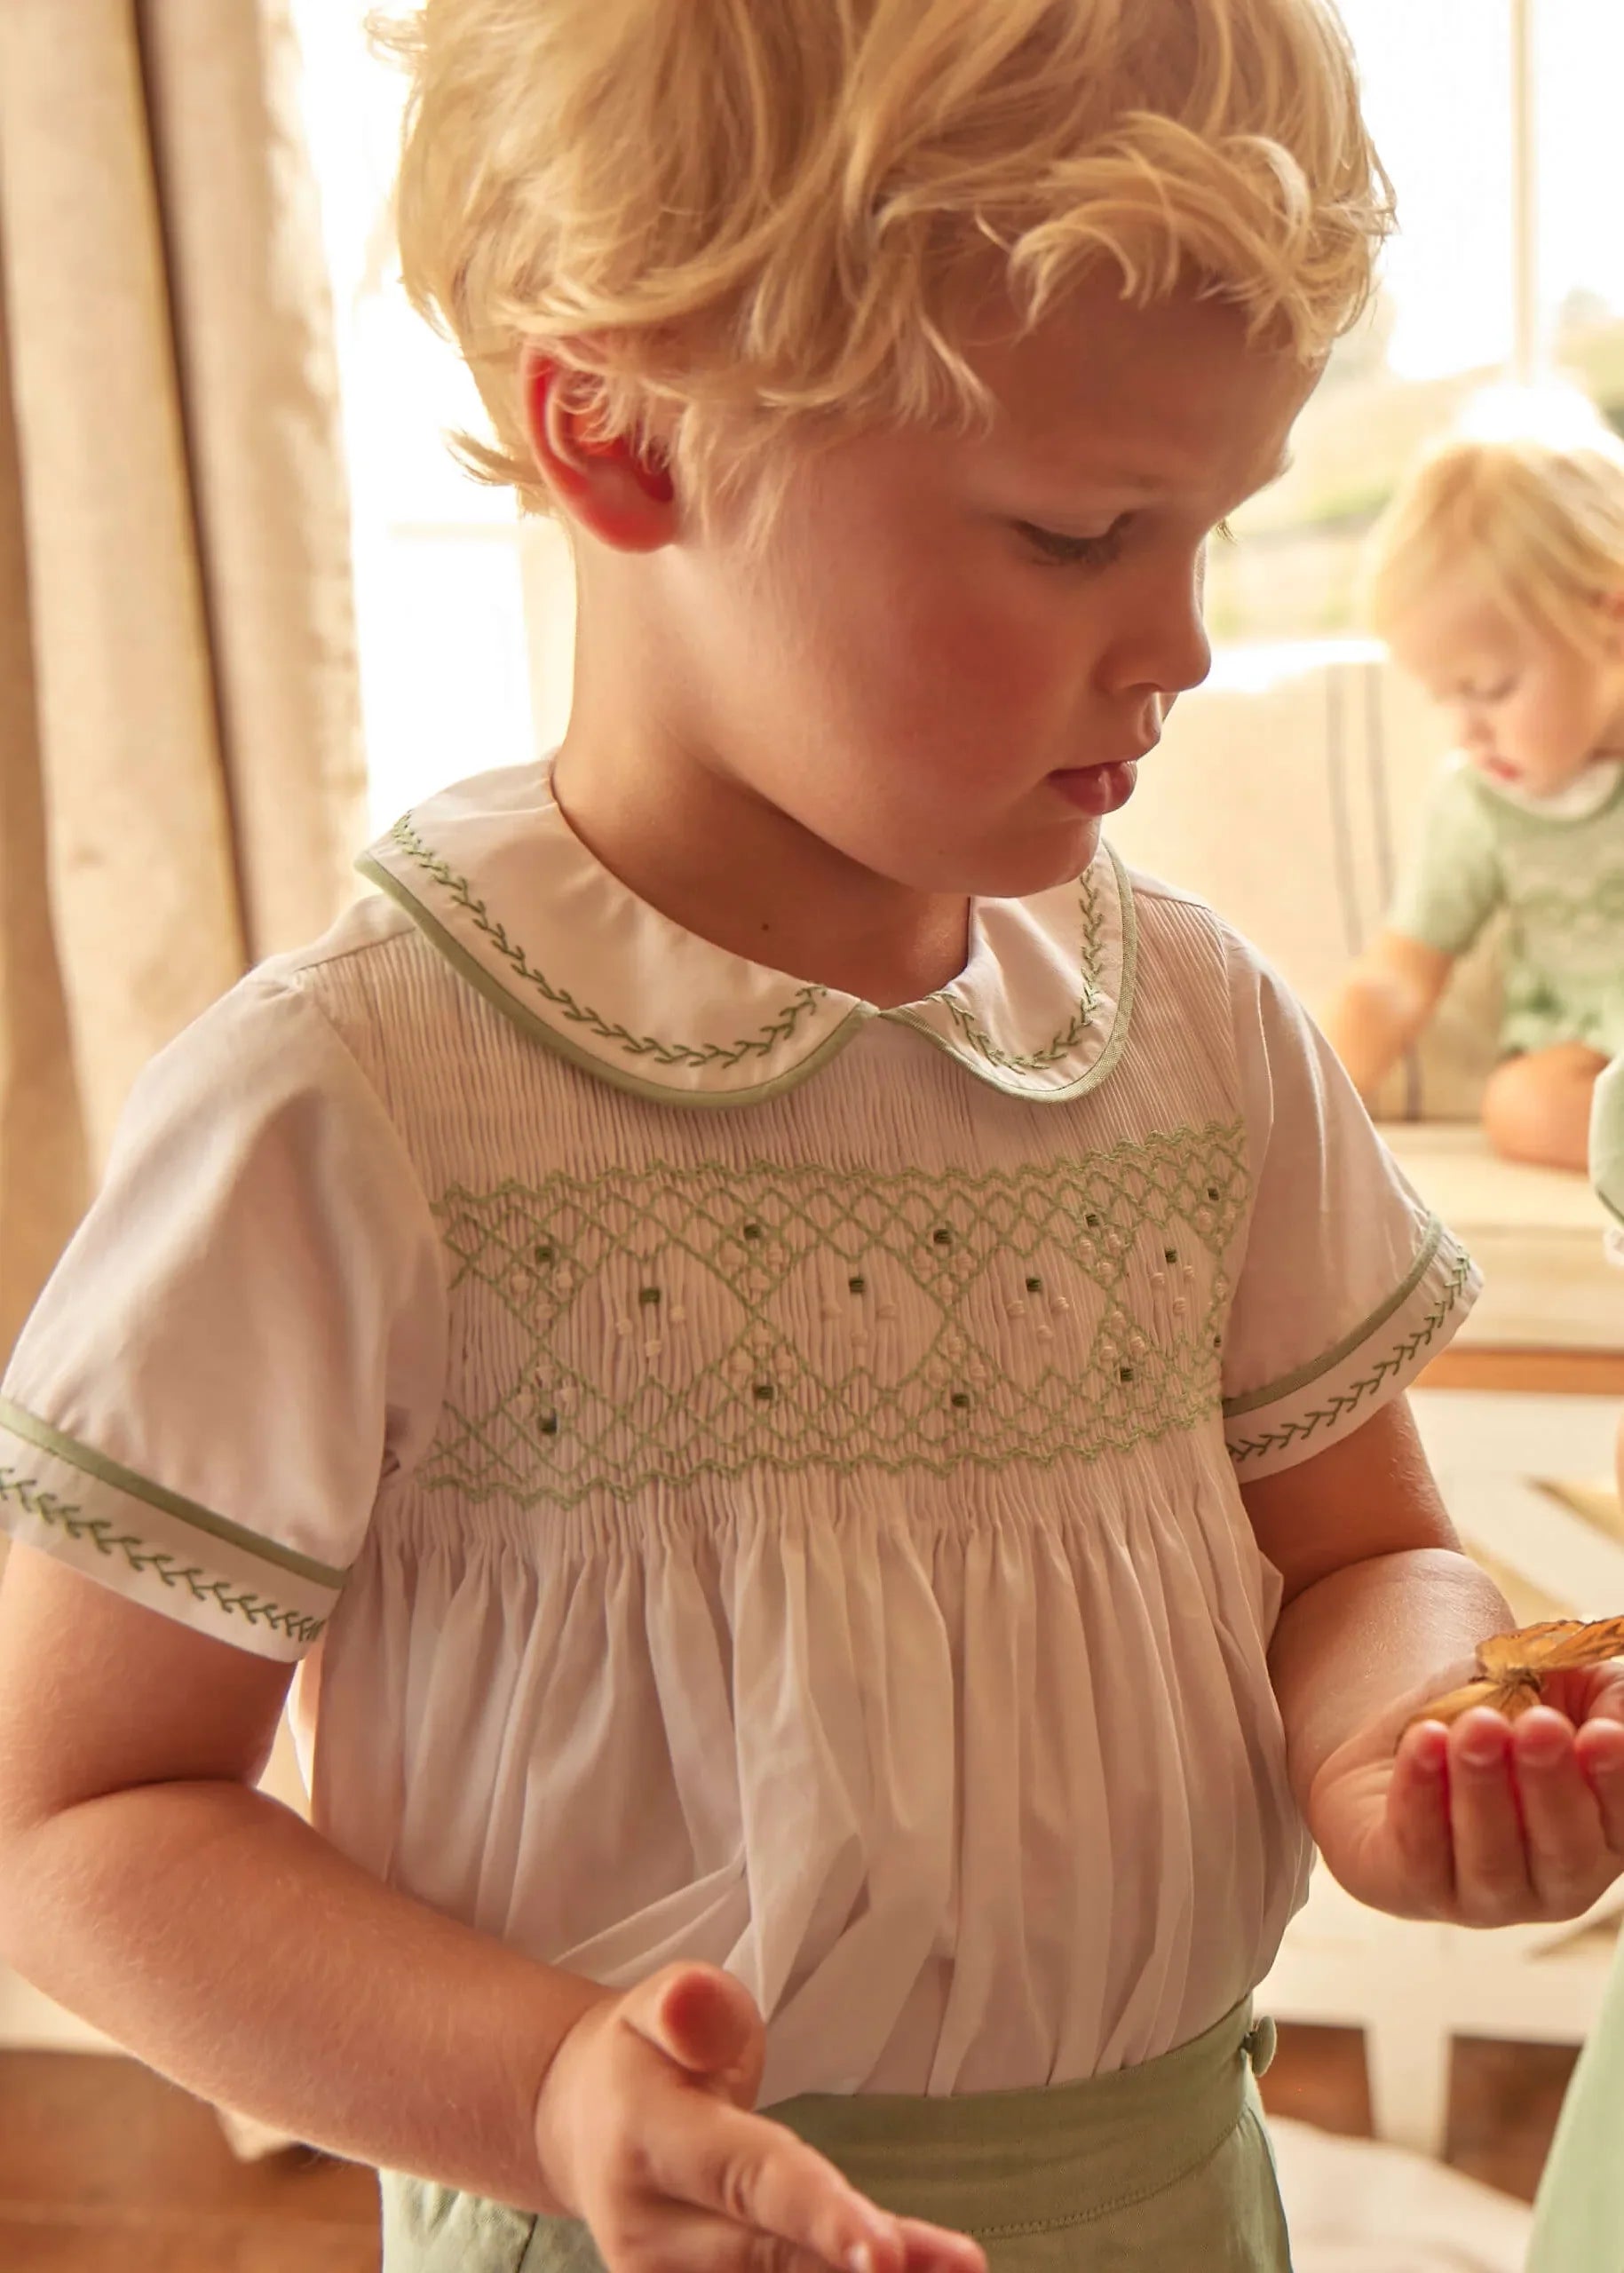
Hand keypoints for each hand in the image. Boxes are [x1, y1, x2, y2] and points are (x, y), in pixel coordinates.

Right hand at [533, 1962, 986, 2272]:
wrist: (583, 2125)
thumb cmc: (647, 2053)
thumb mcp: (660, 2002)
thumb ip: (691, 2006)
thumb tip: (694, 2009)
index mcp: (648, 2139)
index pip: (747, 2179)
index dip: (819, 2215)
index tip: (885, 2250)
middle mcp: (651, 2231)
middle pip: (777, 2254)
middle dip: (865, 2265)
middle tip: (957, 2266)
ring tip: (957, 2269)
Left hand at [1307, 1658, 1623, 1923]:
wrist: (1407, 1733)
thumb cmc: (1498, 1709)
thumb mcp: (1558, 1683)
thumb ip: (1606, 1694)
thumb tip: (1618, 1719)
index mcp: (1602, 1832)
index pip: (1623, 1820)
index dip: (1615, 1780)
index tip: (1603, 1732)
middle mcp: (1555, 1879)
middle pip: (1566, 1851)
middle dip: (1551, 1784)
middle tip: (1538, 1724)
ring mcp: (1487, 1898)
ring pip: (1492, 1860)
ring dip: (1485, 1787)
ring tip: (1477, 1725)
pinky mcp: (1414, 1889)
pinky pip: (1420, 1853)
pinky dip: (1421, 1794)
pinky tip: (1424, 1739)